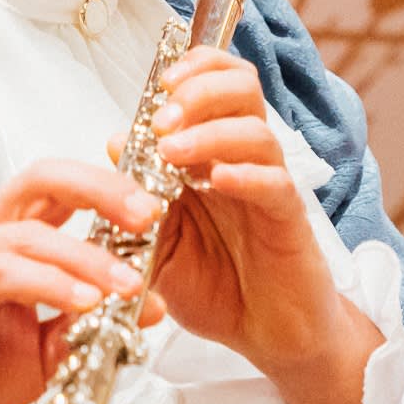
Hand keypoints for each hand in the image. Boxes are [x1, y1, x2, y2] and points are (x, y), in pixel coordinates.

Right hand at [0, 160, 165, 403]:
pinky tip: (84, 302)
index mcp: (9, 238)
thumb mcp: (54, 346)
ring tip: (128, 285)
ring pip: (30, 234)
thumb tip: (153, 304)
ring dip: (87, 258)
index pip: (60, 187)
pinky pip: (4, 275)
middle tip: (148, 215)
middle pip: (42, 179)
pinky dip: (50, 284)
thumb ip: (97, 320)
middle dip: (101, 189)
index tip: (156, 207)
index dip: (109, 186)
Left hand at [132, 50, 403, 403]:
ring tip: (174, 153)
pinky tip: (218, 182)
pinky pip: (276, 184)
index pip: (213, 83)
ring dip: (212, 132)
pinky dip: (245, 175)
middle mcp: (243, 160)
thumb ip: (136, 198)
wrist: (264, 335)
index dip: (191, 69)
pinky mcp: (290, 221)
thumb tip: (113, 141)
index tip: (158, 88)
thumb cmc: (215, 285)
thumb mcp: (157, 244)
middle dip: (199, 91)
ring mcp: (269, 187)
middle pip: (242, 89)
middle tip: (163, 118)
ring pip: (257, 131)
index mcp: (210, 154)